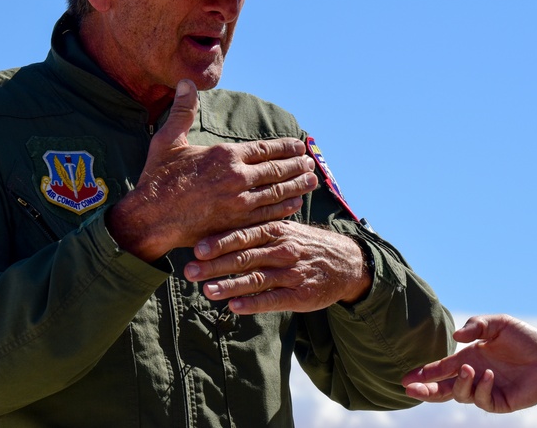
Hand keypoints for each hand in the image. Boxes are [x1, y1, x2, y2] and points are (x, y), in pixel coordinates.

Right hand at [107, 79, 318, 260]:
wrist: (149, 218)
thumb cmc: (157, 179)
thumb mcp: (168, 141)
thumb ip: (183, 111)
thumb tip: (185, 81)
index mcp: (225, 155)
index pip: (266, 149)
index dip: (286, 147)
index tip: (299, 146)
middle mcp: (237, 177)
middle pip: (277, 170)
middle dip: (296, 166)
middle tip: (310, 164)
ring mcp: (239, 202)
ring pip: (277, 192)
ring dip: (297, 186)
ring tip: (311, 181)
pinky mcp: (236, 224)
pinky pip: (268, 214)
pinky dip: (285, 208)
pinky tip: (295, 204)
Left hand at [184, 220, 371, 313]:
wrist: (347, 262)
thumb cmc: (304, 245)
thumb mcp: (284, 230)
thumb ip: (255, 231)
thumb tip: (215, 232)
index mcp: (276, 230)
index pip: (244, 234)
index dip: (220, 242)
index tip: (197, 248)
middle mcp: (283, 250)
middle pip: (245, 256)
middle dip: (216, 264)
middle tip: (190, 270)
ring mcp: (292, 273)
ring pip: (257, 279)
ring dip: (230, 285)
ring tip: (207, 291)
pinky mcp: (300, 295)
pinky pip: (273, 299)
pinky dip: (253, 303)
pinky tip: (234, 306)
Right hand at [401, 314, 536, 412]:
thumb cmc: (526, 339)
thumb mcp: (499, 324)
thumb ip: (477, 325)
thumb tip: (456, 335)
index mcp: (469, 358)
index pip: (441, 368)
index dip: (424, 373)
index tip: (406, 377)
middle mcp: (474, 376)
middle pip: (443, 388)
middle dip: (426, 389)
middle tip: (410, 388)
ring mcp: (486, 390)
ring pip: (460, 395)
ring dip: (459, 383)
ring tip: (469, 369)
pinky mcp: (500, 402)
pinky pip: (483, 400)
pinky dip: (481, 388)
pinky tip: (488, 375)